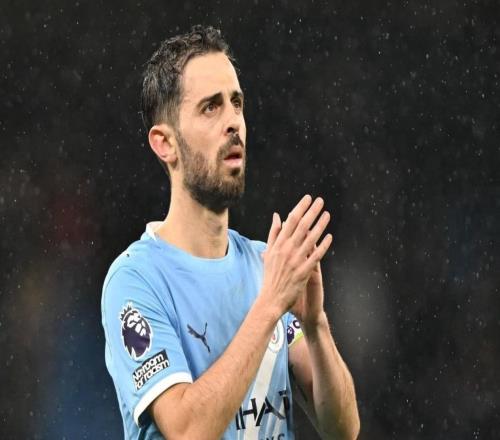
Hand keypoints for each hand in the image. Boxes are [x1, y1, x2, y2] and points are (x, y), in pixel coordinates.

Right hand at [261, 195, 331, 315]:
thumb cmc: (270, 276)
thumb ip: (274, 233)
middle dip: (312, 211)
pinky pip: (316, 255)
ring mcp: (296, 260)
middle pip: (302, 226)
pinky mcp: (304, 271)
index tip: (308, 198)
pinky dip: (323, 245)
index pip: (290, 221)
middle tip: (320, 201)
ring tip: (327, 214)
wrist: (271, 299)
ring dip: (320, 224)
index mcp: (278, 244)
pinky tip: (329, 236)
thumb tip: (277, 216)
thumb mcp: (269, 252)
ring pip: (310, 238)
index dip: (300, 208)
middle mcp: (286, 249)